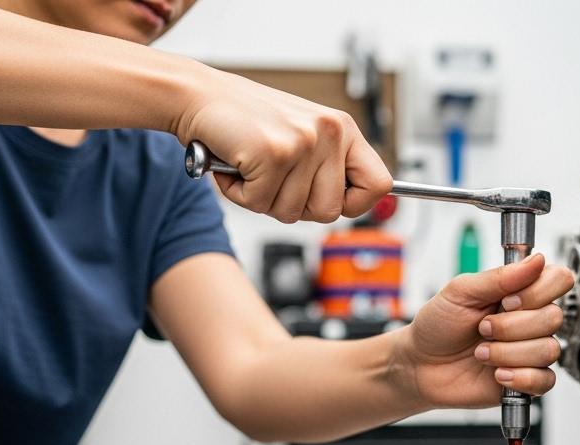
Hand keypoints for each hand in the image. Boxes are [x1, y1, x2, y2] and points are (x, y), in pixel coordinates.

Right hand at [172, 68, 390, 223]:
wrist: (200, 96)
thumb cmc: (246, 121)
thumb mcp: (302, 137)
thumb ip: (327, 167)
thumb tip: (346, 205)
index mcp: (343, 128)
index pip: (379, 184)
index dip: (355, 204)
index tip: (333, 201)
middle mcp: (329, 132)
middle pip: (330, 212)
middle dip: (295, 207)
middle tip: (273, 179)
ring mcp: (303, 142)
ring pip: (291, 212)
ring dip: (262, 199)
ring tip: (251, 166)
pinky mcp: (273, 153)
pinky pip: (259, 204)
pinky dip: (239, 194)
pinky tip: (235, 165)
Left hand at [393, 254, 573, 408]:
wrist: (420, 365)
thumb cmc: (438, 324)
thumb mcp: (460, 292)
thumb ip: (499, 277)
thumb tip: (536, 260)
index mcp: (520, 291)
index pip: (559, 280)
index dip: (538, 292)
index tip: (506, 300)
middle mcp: (530, 319)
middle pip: (553, 317)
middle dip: (511, 326)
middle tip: (483, 329)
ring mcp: (530, 350)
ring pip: (548, 350)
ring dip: (507, 353)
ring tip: (481, 353)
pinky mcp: (527, 380)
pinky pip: (545, 380)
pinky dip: (519, 378)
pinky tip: (497, 374)